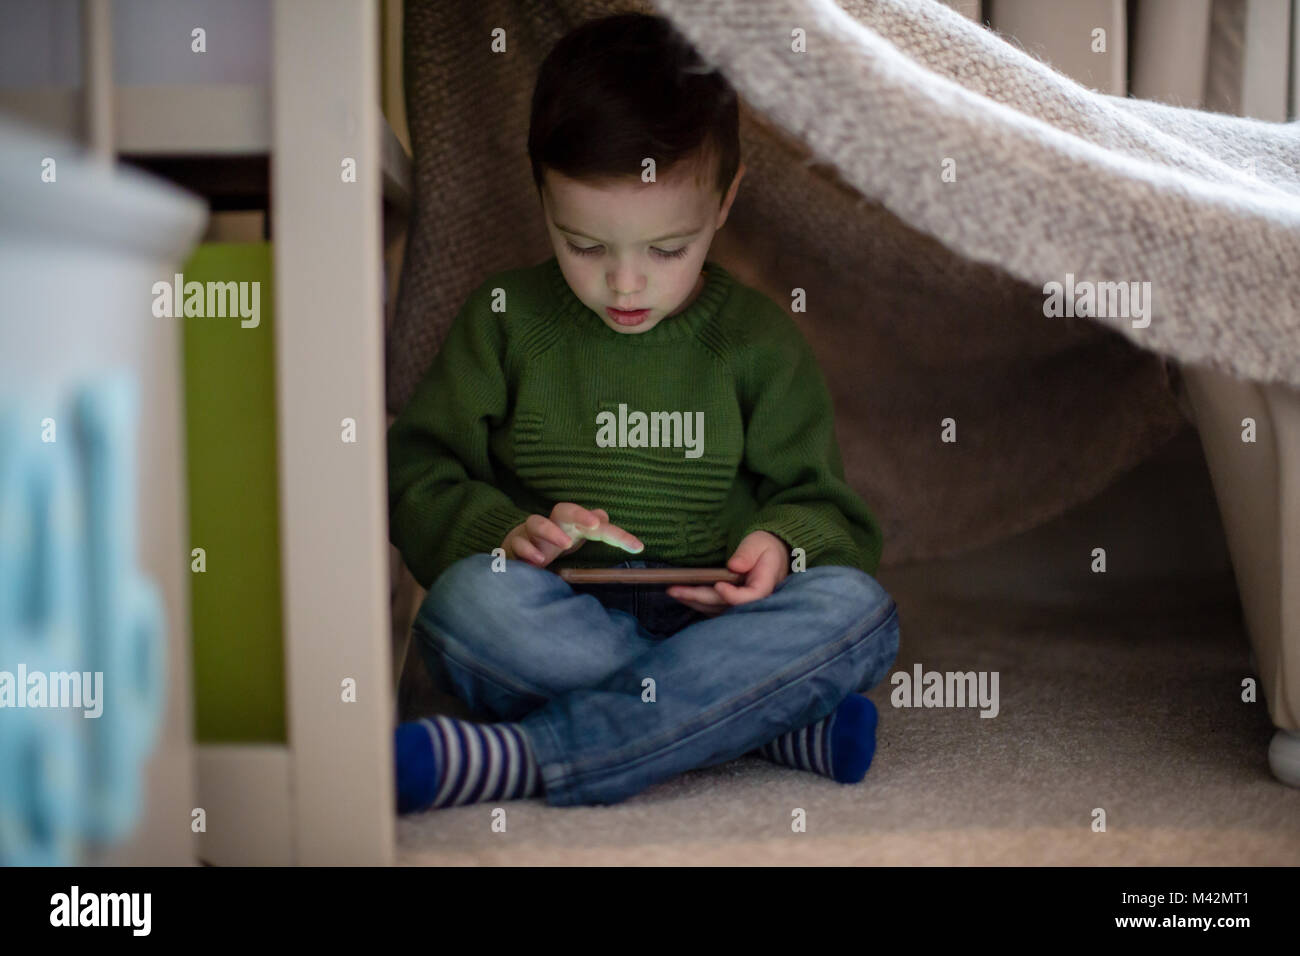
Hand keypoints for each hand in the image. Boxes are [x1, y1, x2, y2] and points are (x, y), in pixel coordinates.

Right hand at [501, 503, 642, 568]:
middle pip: (565, 510)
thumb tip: (605, 516)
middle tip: (595, 525)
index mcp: (570, 525)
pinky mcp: (512, 545)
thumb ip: (591, 530)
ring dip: (551, 531)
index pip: (596, 524)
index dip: (617, 534)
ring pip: (537, 522)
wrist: (511, 550)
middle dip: (580, 514)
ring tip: (565, 544)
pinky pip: (517, 543)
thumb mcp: (572, 538)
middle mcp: (551, 524)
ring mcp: (529, 534)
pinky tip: (536, 561)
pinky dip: (526, 550)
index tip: (637, 547)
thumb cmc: (548, 545)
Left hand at [667, 530, 789, 615]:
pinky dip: (697, 602)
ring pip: (715, 609)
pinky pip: (713, 608)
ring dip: (693, 601)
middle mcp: (752, 601)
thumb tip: (734, 566)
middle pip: (724, 605)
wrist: (769, 554)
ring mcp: (740, 604)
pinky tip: (682, 595)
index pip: (749, 597)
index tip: (718, 585)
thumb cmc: (764, 547)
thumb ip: (747, 554)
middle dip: (698, 597)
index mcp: (764, 586)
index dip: (732, 595)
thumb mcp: (758, 544)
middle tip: (674, 590)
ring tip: (672, 591)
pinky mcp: (730, 604)